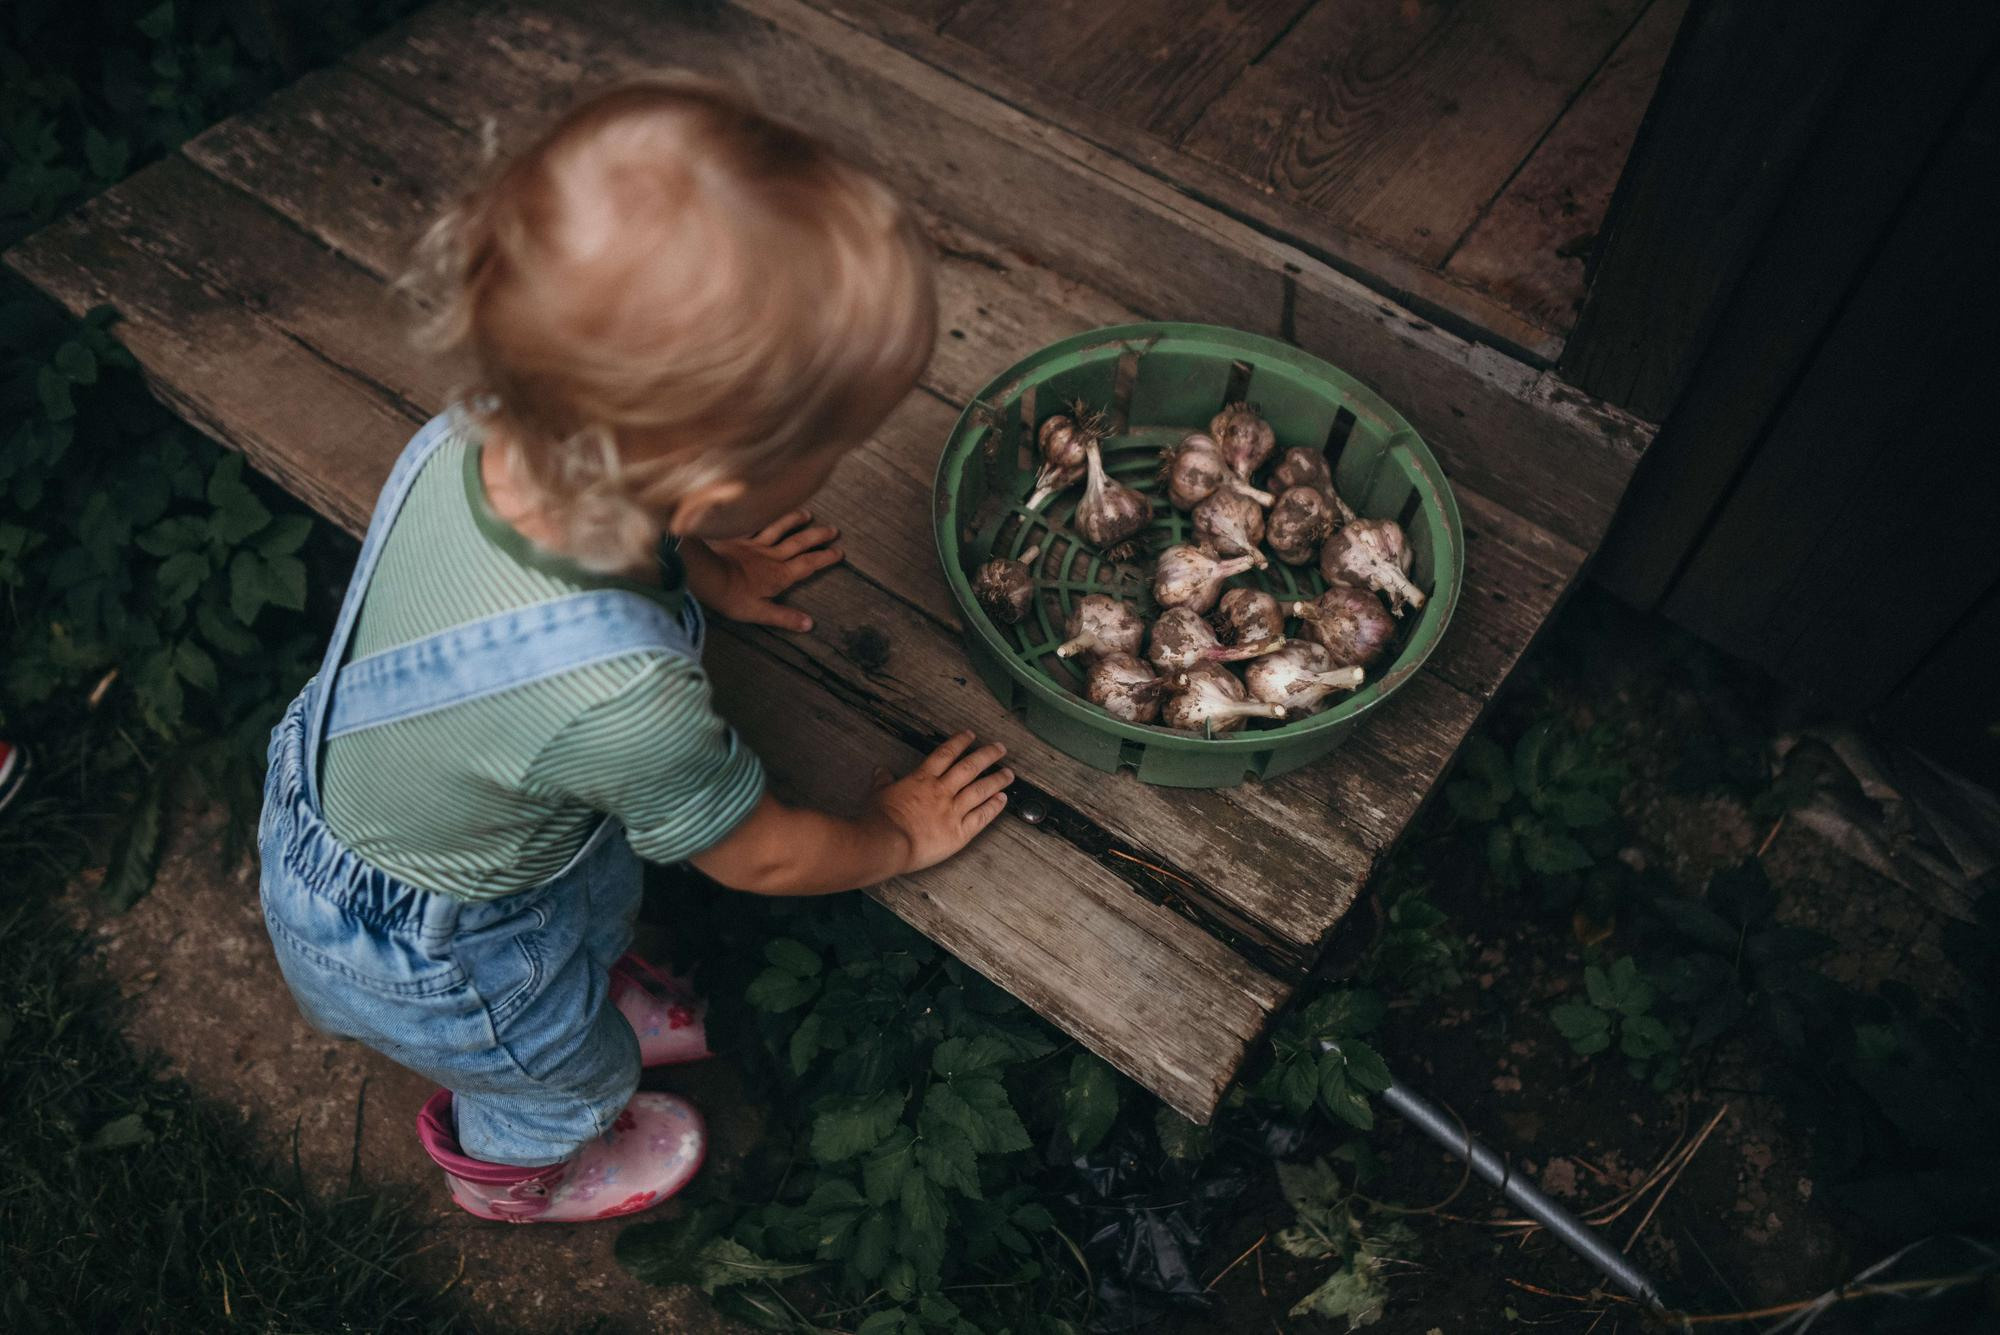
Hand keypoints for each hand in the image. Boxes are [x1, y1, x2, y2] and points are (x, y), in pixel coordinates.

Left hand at [682, 511, 842, 631]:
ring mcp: (753, 545)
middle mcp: (770, 557)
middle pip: (799, 543)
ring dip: (793, 521)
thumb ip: (784, 617)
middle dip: (818, 536)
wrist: (705, 574)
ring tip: (807, 514)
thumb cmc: (731, 596)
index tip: (839, 552)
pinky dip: (760, 516)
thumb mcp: (759, 612)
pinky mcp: (736, 538)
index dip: (825, 558)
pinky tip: (763, 508)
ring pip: (778, 529)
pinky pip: (751, 524)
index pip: (808, 564)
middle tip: (833, 530)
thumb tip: (809, 624)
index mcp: (779, 575)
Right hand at [869, 732, 1011, 874]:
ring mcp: (952, 811)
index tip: (970, 735)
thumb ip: (883, 781)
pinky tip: (1003, 800)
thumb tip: (880, 771)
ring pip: (980, 790)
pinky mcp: (958, 833)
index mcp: (922, 779)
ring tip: (1009, 774)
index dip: (960, 742)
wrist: (885, 842)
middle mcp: (941, 791)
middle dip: (987, 756)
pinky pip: (980, 817)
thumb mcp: (877, 794)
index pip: (945, 754)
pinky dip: (993, 807)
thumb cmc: (878, 820)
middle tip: (1000, 749)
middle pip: (969, 767)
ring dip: (996, 780)